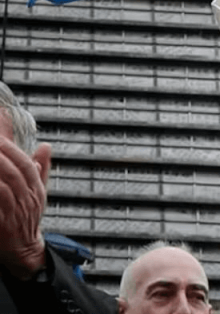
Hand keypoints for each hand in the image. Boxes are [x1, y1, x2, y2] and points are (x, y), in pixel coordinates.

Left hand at [0, 137, 50, 278]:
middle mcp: (28, 201)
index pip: (27, 165)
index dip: (13, 150)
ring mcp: (16, 214)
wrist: (24, 251)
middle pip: (16, 174)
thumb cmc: (28, 220)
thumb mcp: (38, 193)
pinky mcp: (4, 227)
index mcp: (36, 190)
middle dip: (1, 157)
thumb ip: (41, 168)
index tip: (0, 138)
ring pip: (5, 189)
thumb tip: (46, 146)